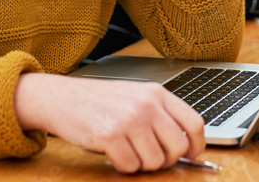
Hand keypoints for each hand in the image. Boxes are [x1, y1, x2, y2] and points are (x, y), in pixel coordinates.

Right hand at [14, 73, 204, 173]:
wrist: (62, 97)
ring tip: (128, 151)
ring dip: (142, 164)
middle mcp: (146, 104)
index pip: (194, 123)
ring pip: (155, 161)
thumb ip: (160, 115)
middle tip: (150, 156)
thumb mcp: (135, 97)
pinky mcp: (110, 135)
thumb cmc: (99, 100)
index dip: (196, 145)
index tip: (190, 154)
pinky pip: (130, 166)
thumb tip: (185, 146)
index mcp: (156, 93)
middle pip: (177, 147)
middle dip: (166, 160)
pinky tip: (114, 152)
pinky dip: (123, 166)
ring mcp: (129, 119)